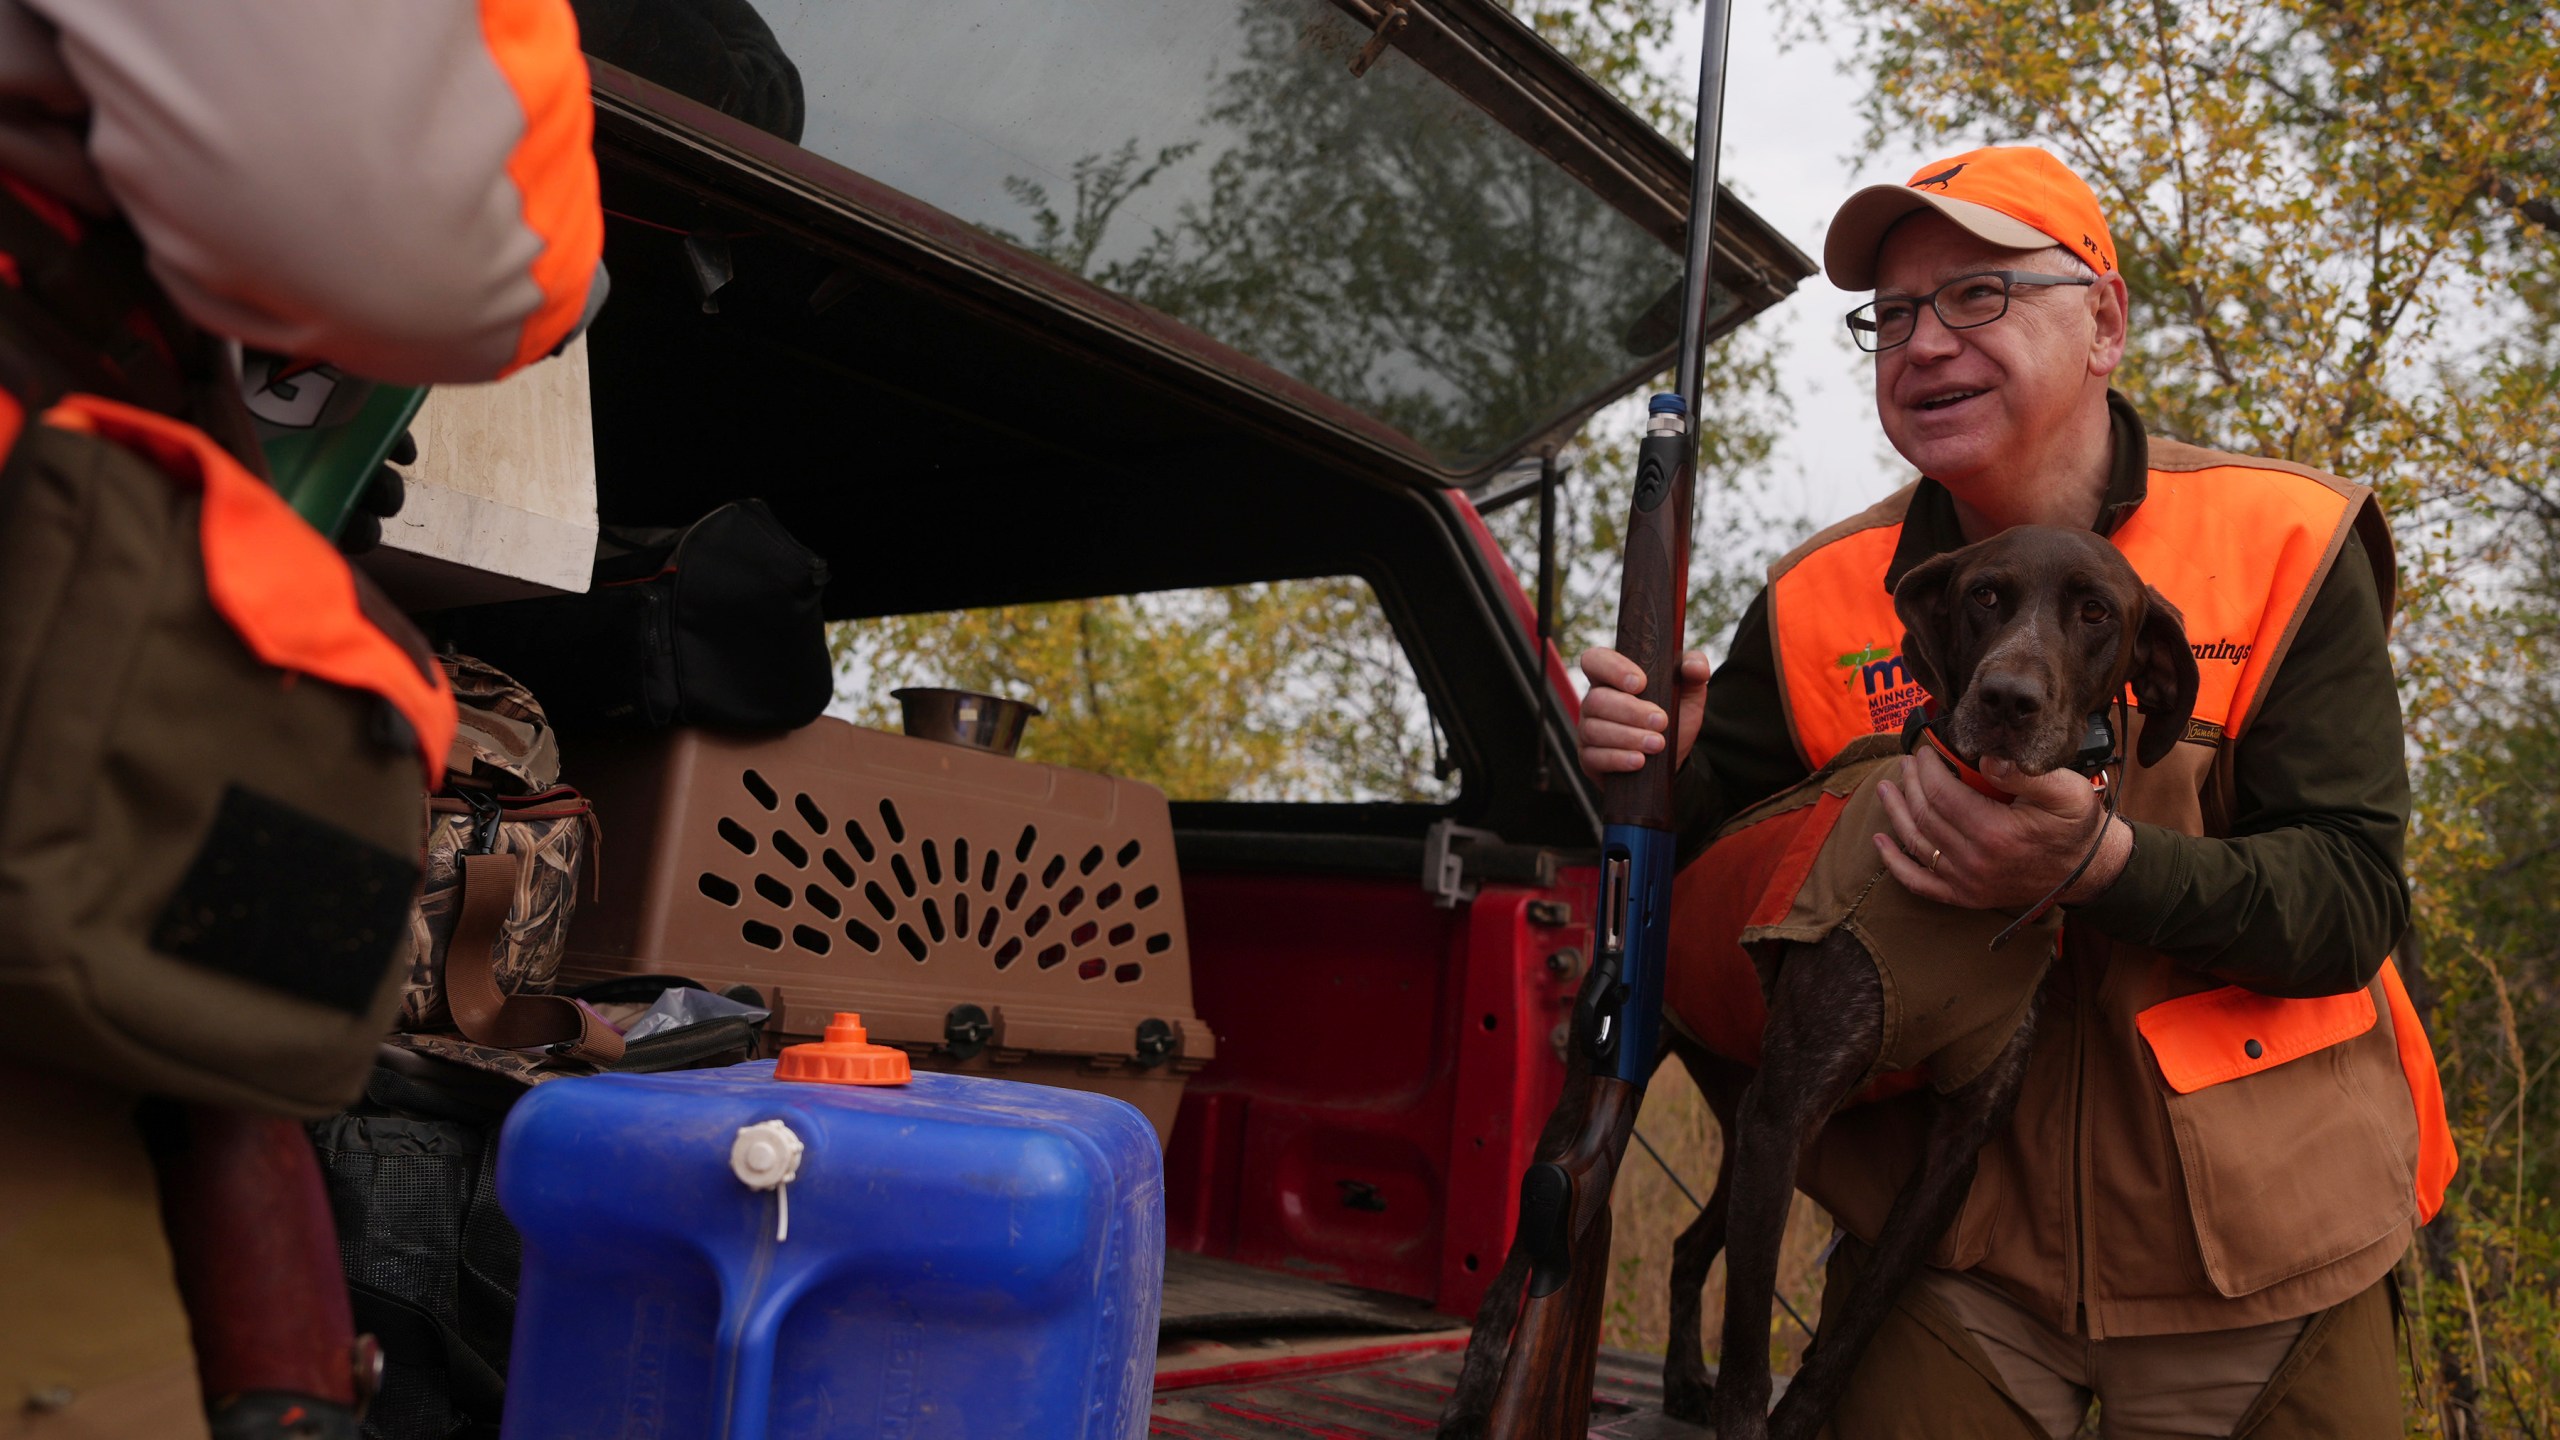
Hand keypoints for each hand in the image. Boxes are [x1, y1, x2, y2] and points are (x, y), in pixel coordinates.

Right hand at [1576, 645, 1709, 778]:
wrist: (1671, 759)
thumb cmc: (1673, 718)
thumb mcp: (1688, 693)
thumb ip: (1694, 672)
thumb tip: (1695, 667)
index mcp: (1611, 678)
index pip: (1596, 660)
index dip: (1612, 669)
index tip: (1640, 684)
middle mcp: (1594, 701)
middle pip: (1597, 699)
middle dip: (1631, 711)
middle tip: (1661, 721)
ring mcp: (1587, 730)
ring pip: (1595, 729)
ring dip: (1629, 737)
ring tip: (1657, 744)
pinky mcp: (1589, 758)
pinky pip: (1594, 757)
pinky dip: (1618, 759)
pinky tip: (1639, 761)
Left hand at [1872, 750, 2132, 909]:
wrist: (2086, 870)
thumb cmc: (2075, 826)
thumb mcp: (2067, 792)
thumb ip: (2025, 774)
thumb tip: (1987, 759)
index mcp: (1995, 833)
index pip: (1942, 794)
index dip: (1928, 769)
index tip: (1926, 751)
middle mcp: (1974, 861)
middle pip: (1925, 815)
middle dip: (1910, 784)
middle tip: (1906, 762)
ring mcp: (1966, 883)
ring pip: (1916, 843)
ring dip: (1895, 813)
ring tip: (1886, 788)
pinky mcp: (1965, 896)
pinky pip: (1919, 883)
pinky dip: (1896, 863)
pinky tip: (1881, 843)